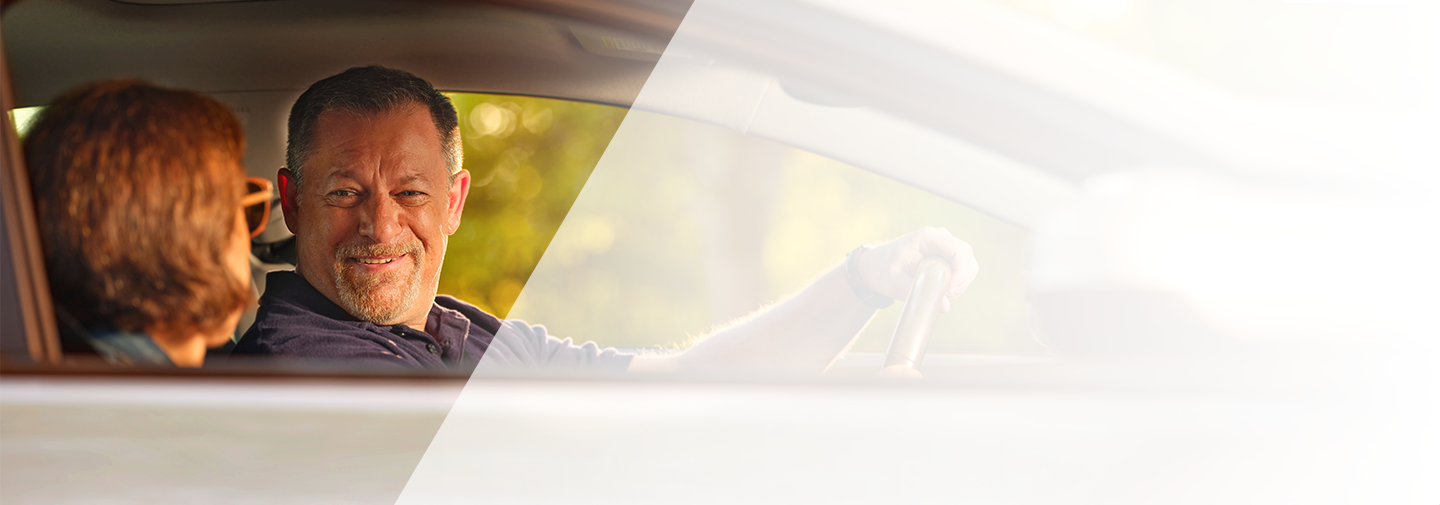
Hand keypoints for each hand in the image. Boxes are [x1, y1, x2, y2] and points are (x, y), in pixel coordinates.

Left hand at [856, 227, 977, 312]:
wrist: (875, 266)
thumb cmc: (882, 270)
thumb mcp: (895, 283)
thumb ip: (920, 294)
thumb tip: (946, 307)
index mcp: (927, 238)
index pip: (959, 250)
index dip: (961, 272)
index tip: (949, 291)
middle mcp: (940, 238)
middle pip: (967, 259)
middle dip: (960, 281)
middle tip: (942, 297)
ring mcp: (944, 246)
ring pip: (967, 266)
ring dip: (959, 284)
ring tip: (937, 294)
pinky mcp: (946, 256)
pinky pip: (962, 270)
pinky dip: (956, 284)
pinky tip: (940, 291)